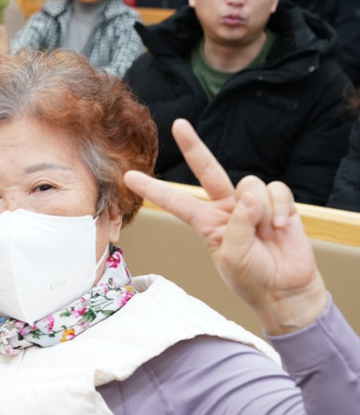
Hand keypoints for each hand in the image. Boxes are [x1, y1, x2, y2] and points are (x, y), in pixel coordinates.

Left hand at [123, 119, 326, 334]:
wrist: (286, 289)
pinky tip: (280, 228)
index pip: (176, 201)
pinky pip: (276, 189)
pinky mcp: (279, 202)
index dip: (154, 189)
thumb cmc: (253, 277)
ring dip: (261, 211)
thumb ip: (236, 227)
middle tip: (179, 125)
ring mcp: (253, 203)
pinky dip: (280, 208)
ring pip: (251, 185)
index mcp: (206, 222)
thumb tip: (248, 197)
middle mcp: (227, 207)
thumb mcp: (232, 257)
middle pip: (208, 170)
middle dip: (194, 147)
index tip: (129, 176)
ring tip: (266, 234)